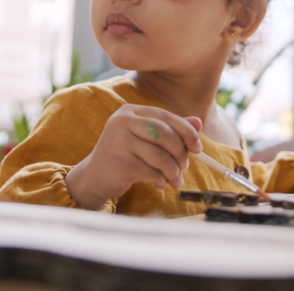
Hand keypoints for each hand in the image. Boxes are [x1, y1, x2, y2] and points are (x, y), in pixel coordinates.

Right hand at [65, 105, 202, 209]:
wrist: (95, 176)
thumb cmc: (125, 155)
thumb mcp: (146, 138)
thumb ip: (171, 129)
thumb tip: (198, 122)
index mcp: (130, 111)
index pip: (165, 117)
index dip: (186, 132)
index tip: (198, 148)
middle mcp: (122, 122)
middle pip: (164, 134)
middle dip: (180, 153)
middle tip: (185, 166)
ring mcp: (118, 141)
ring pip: (160, 156)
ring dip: (173, 170)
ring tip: (174, 178)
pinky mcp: (118, 163)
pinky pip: (151, 171)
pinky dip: (160, 179)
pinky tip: (159, 183)